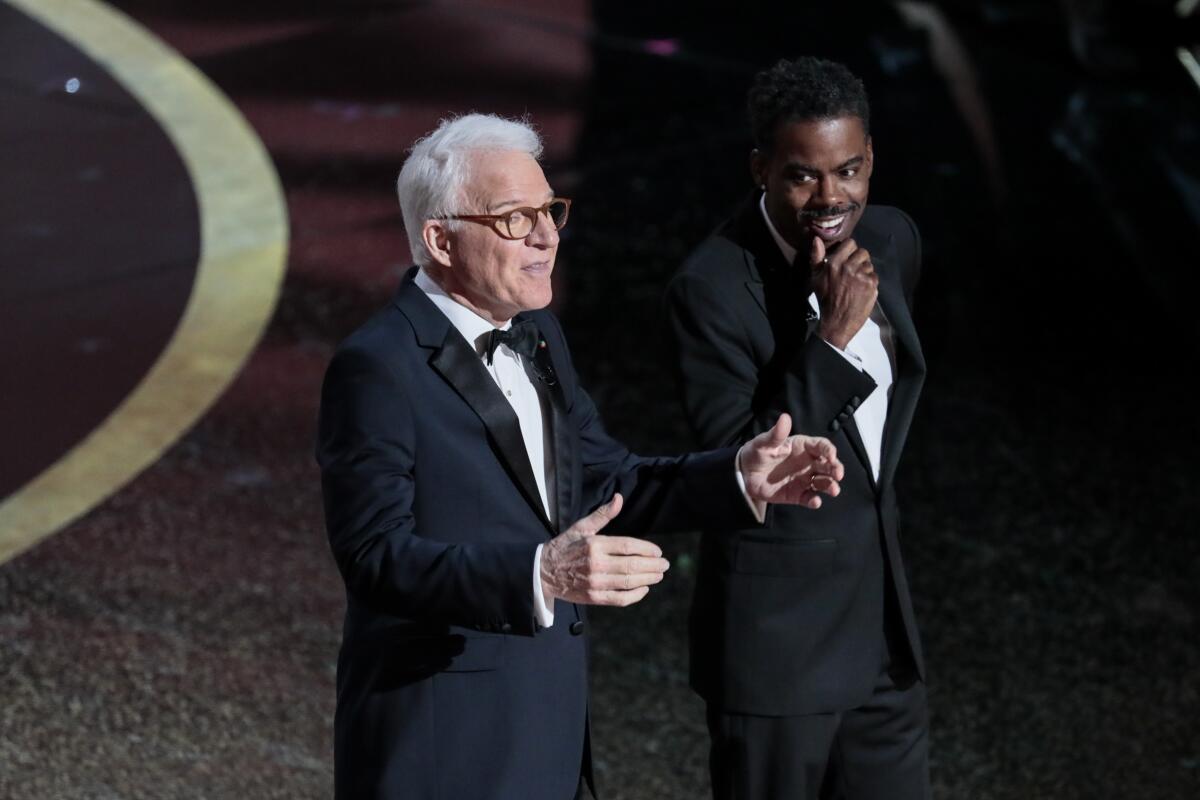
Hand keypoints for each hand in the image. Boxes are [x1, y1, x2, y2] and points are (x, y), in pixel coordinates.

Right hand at [539, 494, 669, 606]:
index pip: (628, 546)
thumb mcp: (581, 527)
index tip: (657, 551)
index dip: (646, 549)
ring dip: (648, 579)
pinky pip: (620, 599)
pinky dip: (635, 595)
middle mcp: (596, 564)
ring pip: (628, 582)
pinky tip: (644, 589)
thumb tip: (619, 498)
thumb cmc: (565, 547)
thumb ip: (602, 515)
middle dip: (653, 565)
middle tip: (665, 564)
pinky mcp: (594, 598)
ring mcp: (595, 583)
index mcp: (594, 545)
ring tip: (659, 575)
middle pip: (632, 565)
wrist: (544, 572)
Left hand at [738, 414, 843, 508]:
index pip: (821, 446)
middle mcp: (808, 463)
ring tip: (834, 490)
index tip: (831, 455)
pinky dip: (814, 501)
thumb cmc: (757, 452)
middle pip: (828, 465)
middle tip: (838, 474)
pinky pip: (809, 498)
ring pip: (823, 483)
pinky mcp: (797, 494)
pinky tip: (815, 502)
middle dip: (836, 469)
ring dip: (830, 486)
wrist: (745, 474)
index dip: (829, 450)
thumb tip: (785, 417)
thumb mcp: (764, 442)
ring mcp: (804, 479)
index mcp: (803, 447)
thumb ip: (776, 434)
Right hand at [810, 236, 877, 349]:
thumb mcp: (815, 278)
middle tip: (853, 271)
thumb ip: (816, 257)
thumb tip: (817, 239)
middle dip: (859, 260)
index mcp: (834, 263)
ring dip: (864, 271)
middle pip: (862, 252)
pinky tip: (862, 289)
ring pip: (869, 264)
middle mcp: (849, 267)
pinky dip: (870, 282)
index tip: (847, 258)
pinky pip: (874, 276)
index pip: (850, 243)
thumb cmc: (825, 299)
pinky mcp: (872, 285)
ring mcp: (862, 276)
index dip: (850, 250)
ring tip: (857, 282)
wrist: (837, 322)